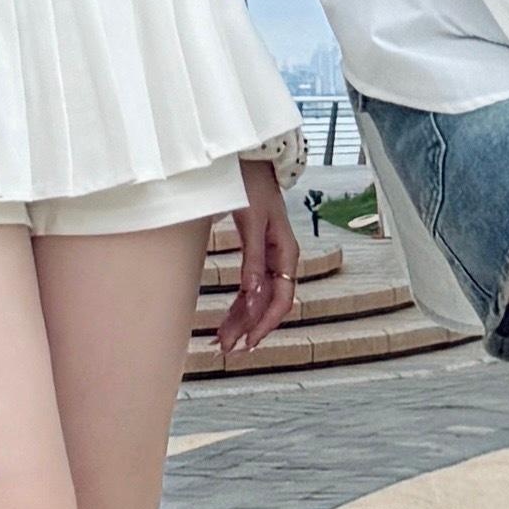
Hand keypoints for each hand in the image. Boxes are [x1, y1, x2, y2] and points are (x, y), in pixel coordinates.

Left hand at [212, 160, 297, 361]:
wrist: (249, 161)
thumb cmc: (251, 185)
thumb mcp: (252, 220)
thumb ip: (253, 257)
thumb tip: (251, 293)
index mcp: (286, 253)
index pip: (281, 299)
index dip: (265, 323)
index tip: (249, 341)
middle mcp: (281, 260)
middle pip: (268, 304)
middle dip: (248, 327)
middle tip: (227, 348)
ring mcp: (270, 259)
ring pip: (258, 299)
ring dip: (242, 320)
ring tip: (222, 340)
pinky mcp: (257, 255)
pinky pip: (251, 288)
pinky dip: (239, 305)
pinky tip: (229, 319)